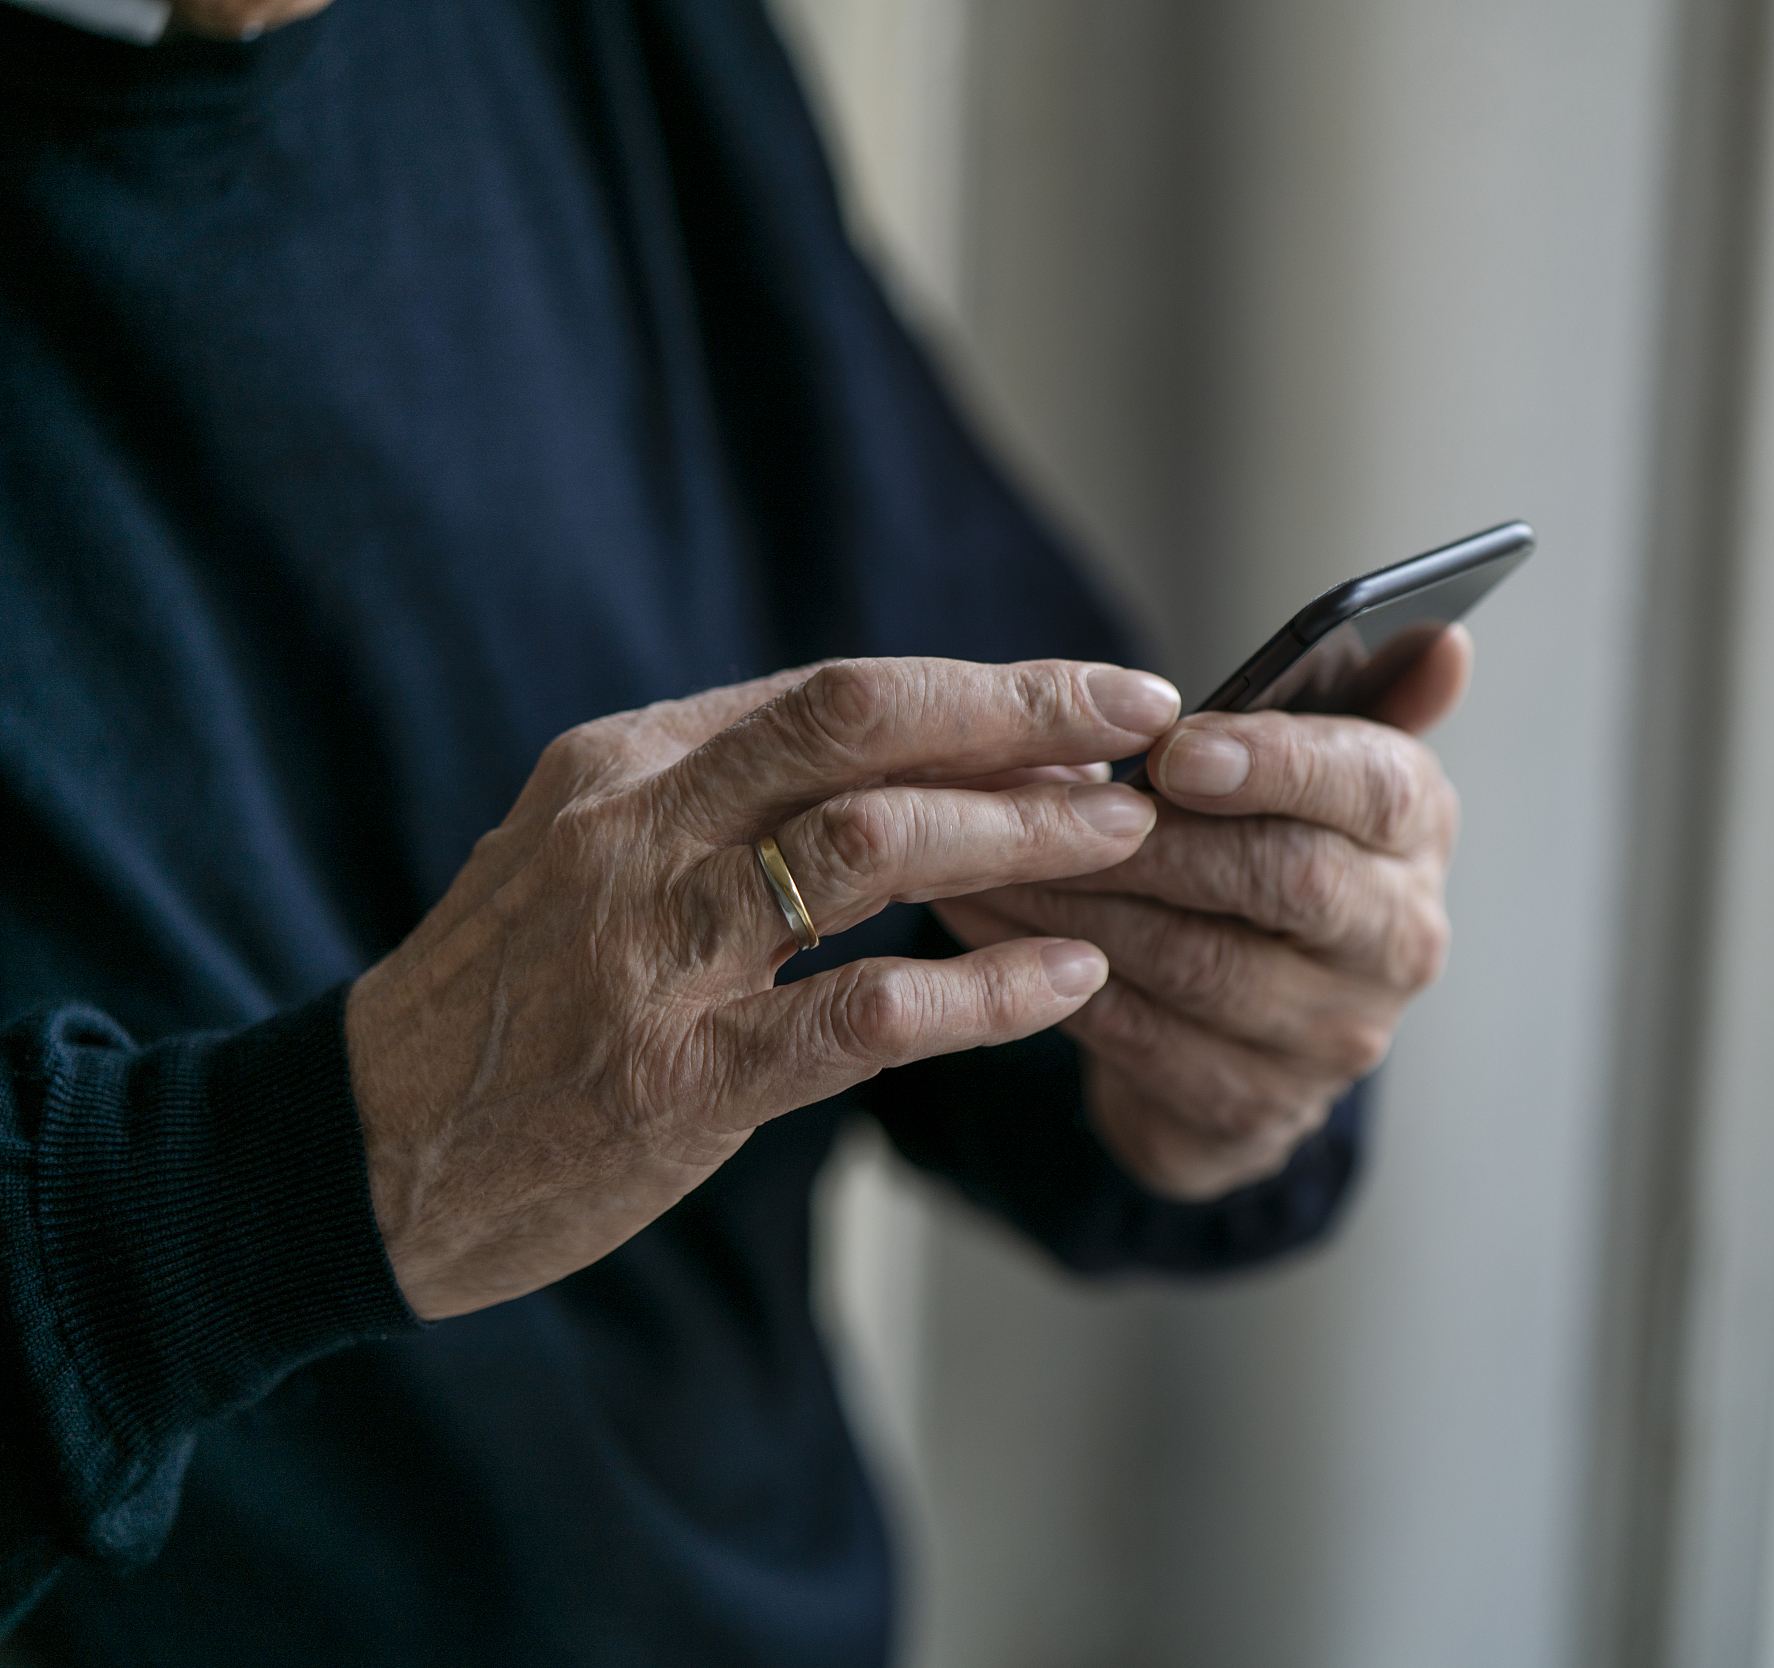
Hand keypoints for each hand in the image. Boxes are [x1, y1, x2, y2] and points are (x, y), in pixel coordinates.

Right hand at [345, 657, 1178, 1318]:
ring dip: (1020, 835)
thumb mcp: (588, 855)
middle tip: (1147, 724)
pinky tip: (1071, 977)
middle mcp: (638, 833)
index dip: (984, 688)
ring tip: (1128, 838)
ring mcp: (652, 954)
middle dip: (1023, 714)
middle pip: (861, 725)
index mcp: (626, 764)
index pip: (835, 692)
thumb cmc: (506, 1002)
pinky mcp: (675, 1079)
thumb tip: (897, 754)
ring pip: (871, 847)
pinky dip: (984, 993)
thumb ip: (721, 800)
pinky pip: (862, 1016)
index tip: (1098, 693)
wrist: (360, 1156)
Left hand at [934, 628, 1469, 1197]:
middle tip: (1046, 802)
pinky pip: (1142, 1036)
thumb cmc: (1265, 850)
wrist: (1250, 1025)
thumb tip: (1447, 642)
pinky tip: (982, 923)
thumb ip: (1361, 692)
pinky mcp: (1255, 1106)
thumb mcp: (1312, 766)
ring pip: (1200, 962)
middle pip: (1288, 879)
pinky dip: (1052, 974)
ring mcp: (1334, 1036)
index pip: (1375, 789)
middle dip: (1156, 839)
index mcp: (1417, 830)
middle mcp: (1399, 939)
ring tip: (986, 851)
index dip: (1277, 765)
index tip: (1173, 748)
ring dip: (1083, 902)